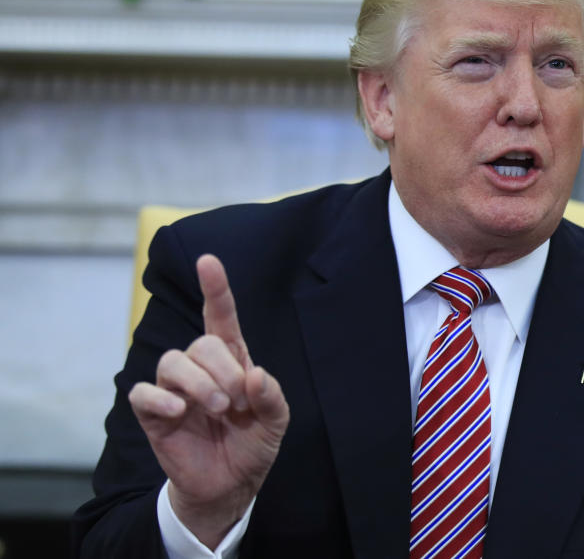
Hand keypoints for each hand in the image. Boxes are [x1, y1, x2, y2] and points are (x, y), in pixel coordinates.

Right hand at [128, 254, 289, 548]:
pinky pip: (142, 393)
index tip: (208, 261)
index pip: (220, 317)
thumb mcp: (276, 422)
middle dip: (223, 368)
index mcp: (232, 361)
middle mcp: (200, 368)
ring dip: (198, 382)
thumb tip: (254, 374)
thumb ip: (271, 396)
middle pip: (201, 343)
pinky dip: (160, 398)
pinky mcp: (154, 415)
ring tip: (218, 407)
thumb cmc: (252, 445)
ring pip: (172, 361)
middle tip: (238, 400)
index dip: (215, 289)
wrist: (230, 486)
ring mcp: (174, 390)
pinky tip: (180, 412)